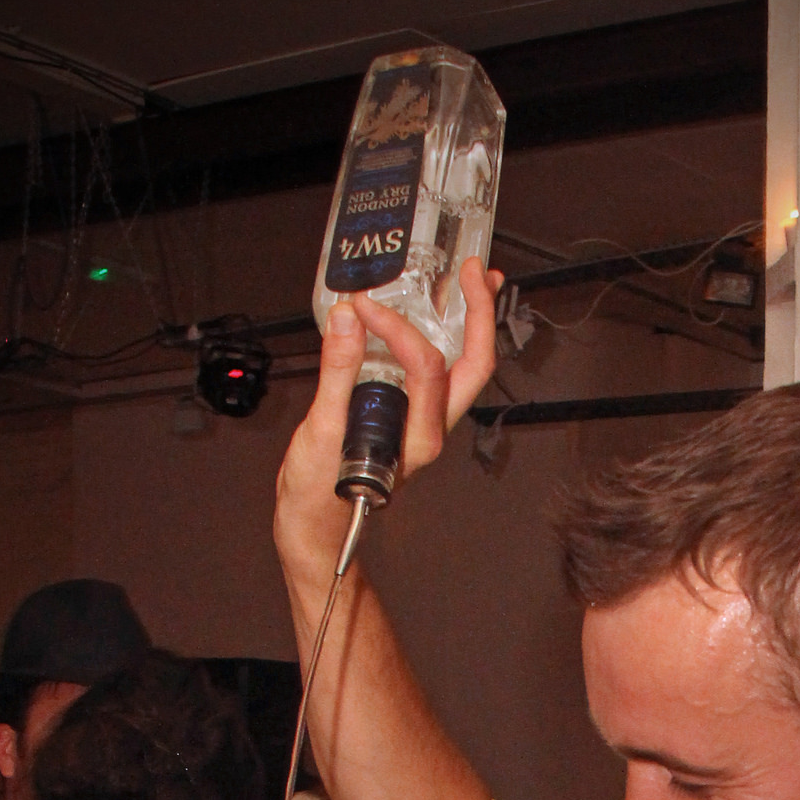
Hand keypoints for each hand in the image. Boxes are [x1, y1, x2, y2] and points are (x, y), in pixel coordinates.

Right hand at [274, 257, 504, 590]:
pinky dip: (444, 337)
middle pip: (475, 366)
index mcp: (418, 438)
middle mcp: (431, 428)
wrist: (319, 528)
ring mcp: (425, 422)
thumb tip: (346, 321)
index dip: (397, 327)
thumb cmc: (320, 495)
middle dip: (479, 314)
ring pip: (464, 369)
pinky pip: (439, 372)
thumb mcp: (321, 432)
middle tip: (472, 271)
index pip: (427, 367)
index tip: (362, 307)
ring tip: (470, 280)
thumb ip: (337, 375)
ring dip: (473, 323)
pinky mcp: (411, 416)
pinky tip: (433, 312)